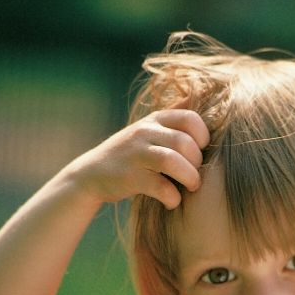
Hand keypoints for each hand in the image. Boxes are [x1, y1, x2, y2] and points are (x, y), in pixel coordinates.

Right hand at [68, 109, 209, 207]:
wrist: (91, 174)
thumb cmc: (131, 153)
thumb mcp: (149, 128)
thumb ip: (172, 116)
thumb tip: (196, 93)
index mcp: (155, 119)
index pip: (190, 118)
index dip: (203, 136)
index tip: (201, 151)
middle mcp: (144, 132)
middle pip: (184, 142)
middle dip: (197, 162)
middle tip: (195, 175)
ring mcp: (135, 153)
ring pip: (172, 161)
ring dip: (190, 178)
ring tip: (191, 187)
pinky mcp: (129, 177)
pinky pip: (160, 187)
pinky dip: (172, 198)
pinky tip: (172, 201)